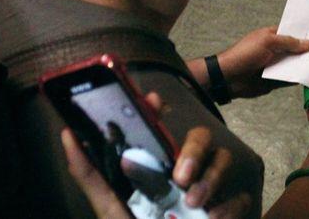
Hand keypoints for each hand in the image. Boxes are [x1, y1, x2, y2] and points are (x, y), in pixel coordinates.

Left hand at [61, 92, 250, 217]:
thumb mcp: (108, 207)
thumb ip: (90, 174)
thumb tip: (68, 134)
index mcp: (156, 167)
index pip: (163, 130)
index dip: (159, 111)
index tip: (153, 101)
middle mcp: (184, 173)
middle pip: (202, 137)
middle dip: (195, 150)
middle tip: (181, 177)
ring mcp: (208, 191)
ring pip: (224, 160)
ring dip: (211, 178)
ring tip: (194, 204)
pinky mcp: (228, 210)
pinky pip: (240, 197)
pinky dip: (230, 205)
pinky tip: (214, 217)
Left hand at [188, 26, 308, 98]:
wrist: (229, 77)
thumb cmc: (245, 54)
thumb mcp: (268, 42)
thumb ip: (288, 42)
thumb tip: (308, 44)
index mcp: (272, 36)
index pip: (292, 32)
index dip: (305, 34)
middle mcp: (276, 49)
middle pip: (296, 49)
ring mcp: (276, 64)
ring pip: (295, 64)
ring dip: (306, 64)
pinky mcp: (276, 79)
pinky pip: (290, 77)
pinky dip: (300, 77)